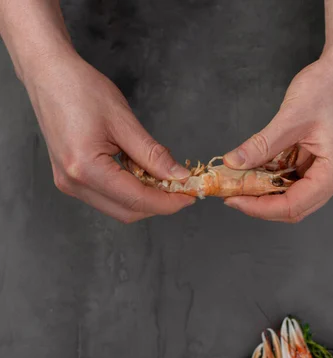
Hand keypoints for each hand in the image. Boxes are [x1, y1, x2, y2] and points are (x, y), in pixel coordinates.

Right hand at [24, 51, 191, 221]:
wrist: (48, 76)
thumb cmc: (81, 89)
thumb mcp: (123, 120)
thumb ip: (152, 154)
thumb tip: (178, 176)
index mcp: (86, 168)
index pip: (136, 199)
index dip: (167, 202)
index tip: (189, 195)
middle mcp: (74, 183)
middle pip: (127, 212)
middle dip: (158, 205)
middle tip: (180, 189)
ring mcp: (69, 185)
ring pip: (117, 208)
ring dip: (143, 200)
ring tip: (163, 180)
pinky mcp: (70, 180)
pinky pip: (106, 198)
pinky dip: (128, 192)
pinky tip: (140, 175)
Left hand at [223, 55, 332, 222]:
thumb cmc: (331, 84)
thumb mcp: (291, 117)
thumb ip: (261, 145)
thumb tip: (233, 163)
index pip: (293, 205)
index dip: (260, 208)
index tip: (233, 199)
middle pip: (294, 207)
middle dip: (261, 204)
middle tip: (232, 195)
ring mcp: (330, 170)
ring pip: (293, 195)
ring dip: (266, 192)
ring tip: (240, 183)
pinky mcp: (322, 161)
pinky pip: (294, 178)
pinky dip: (273, 178)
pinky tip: (255, 171)